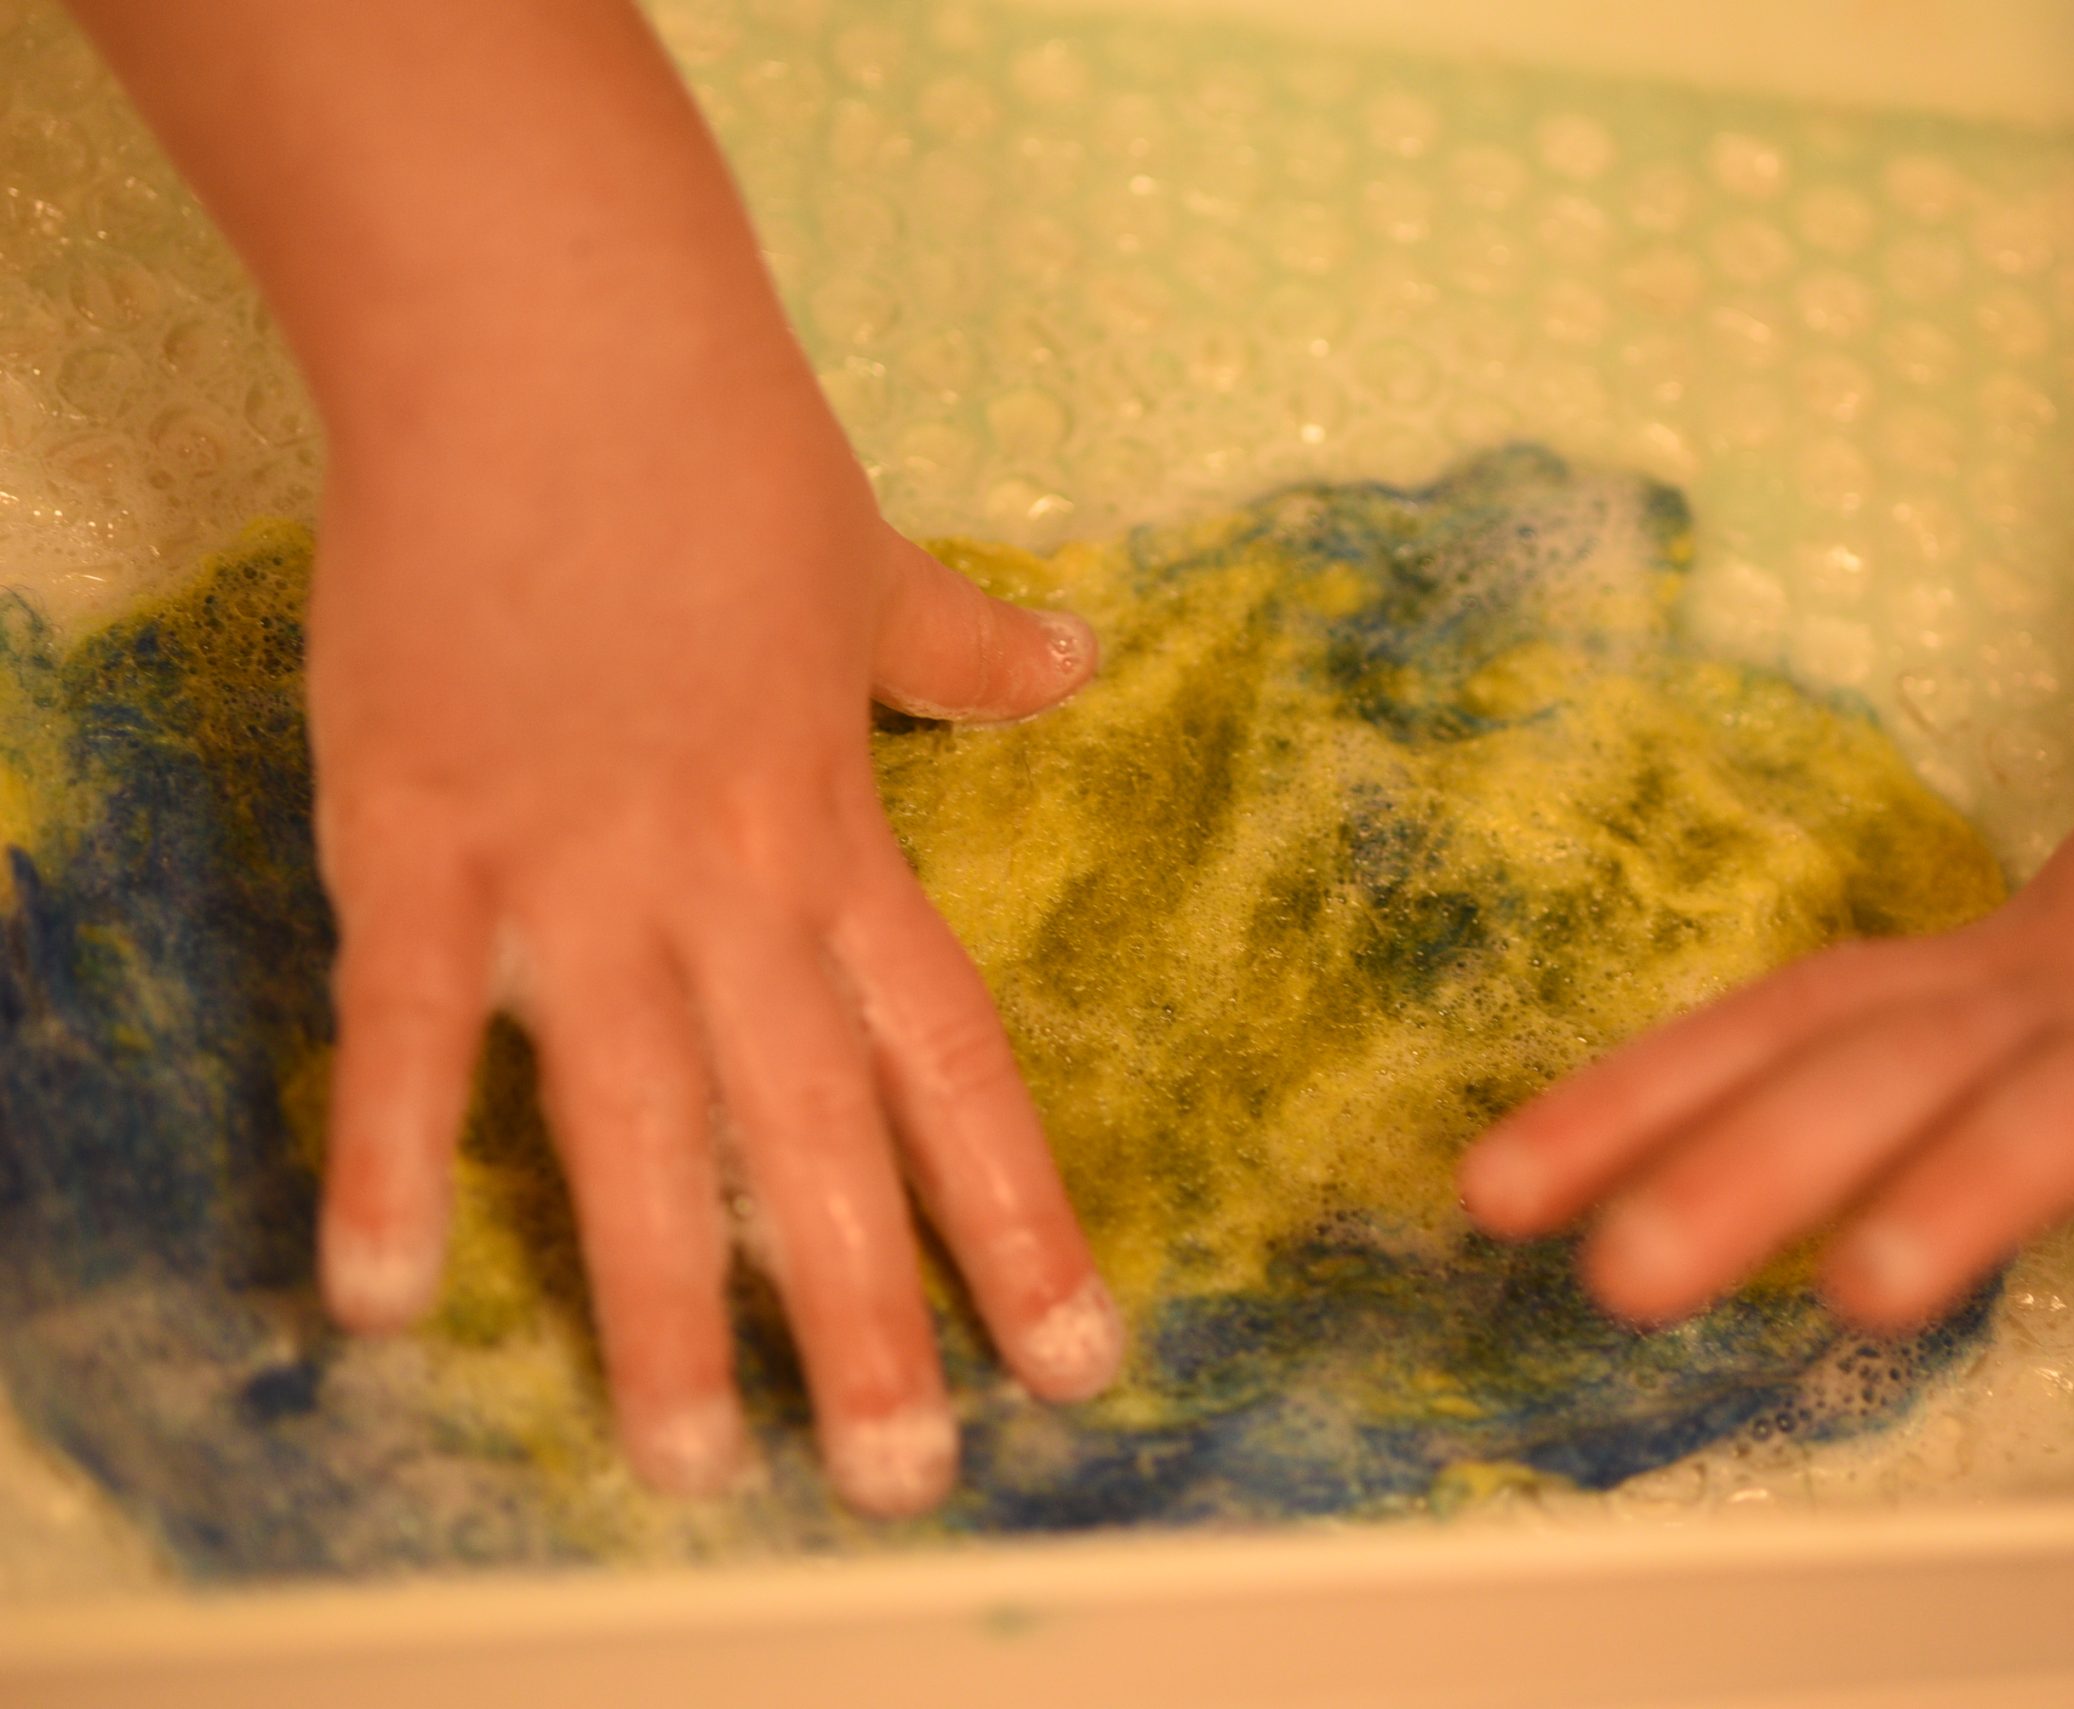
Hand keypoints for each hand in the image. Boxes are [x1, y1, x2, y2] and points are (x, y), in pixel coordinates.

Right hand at [308, 343, 1119, 1514]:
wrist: (558, 343)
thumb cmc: (726, 454)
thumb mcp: (875, 566)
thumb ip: (971, 651)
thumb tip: (1083, 665)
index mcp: (840, 842)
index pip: (955, 1069)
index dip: (1019, 1222)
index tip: (1078, 1362)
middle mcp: (729, 891)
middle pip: (815, 1139)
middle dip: (864, 1320)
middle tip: (902, 1484)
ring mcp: (574, 876)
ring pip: (635, 1121)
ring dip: (658, 1300)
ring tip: (682, 1462)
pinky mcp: (421, 843)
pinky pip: (412, 1034)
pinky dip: (396, 1164)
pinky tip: (380, 1308)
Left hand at [1460, 581, 2073, 1369]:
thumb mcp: (2053, 966)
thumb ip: (1907, 1062)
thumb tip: (1705, 1154)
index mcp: (1995, 968)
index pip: (1784, 1020)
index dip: (1633, 1099)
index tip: (1490, 1189)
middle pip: (1897, 1063)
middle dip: (1751, 1164)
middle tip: (1621, 1273)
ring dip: (1976, 1187)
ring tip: (1869, 1295)